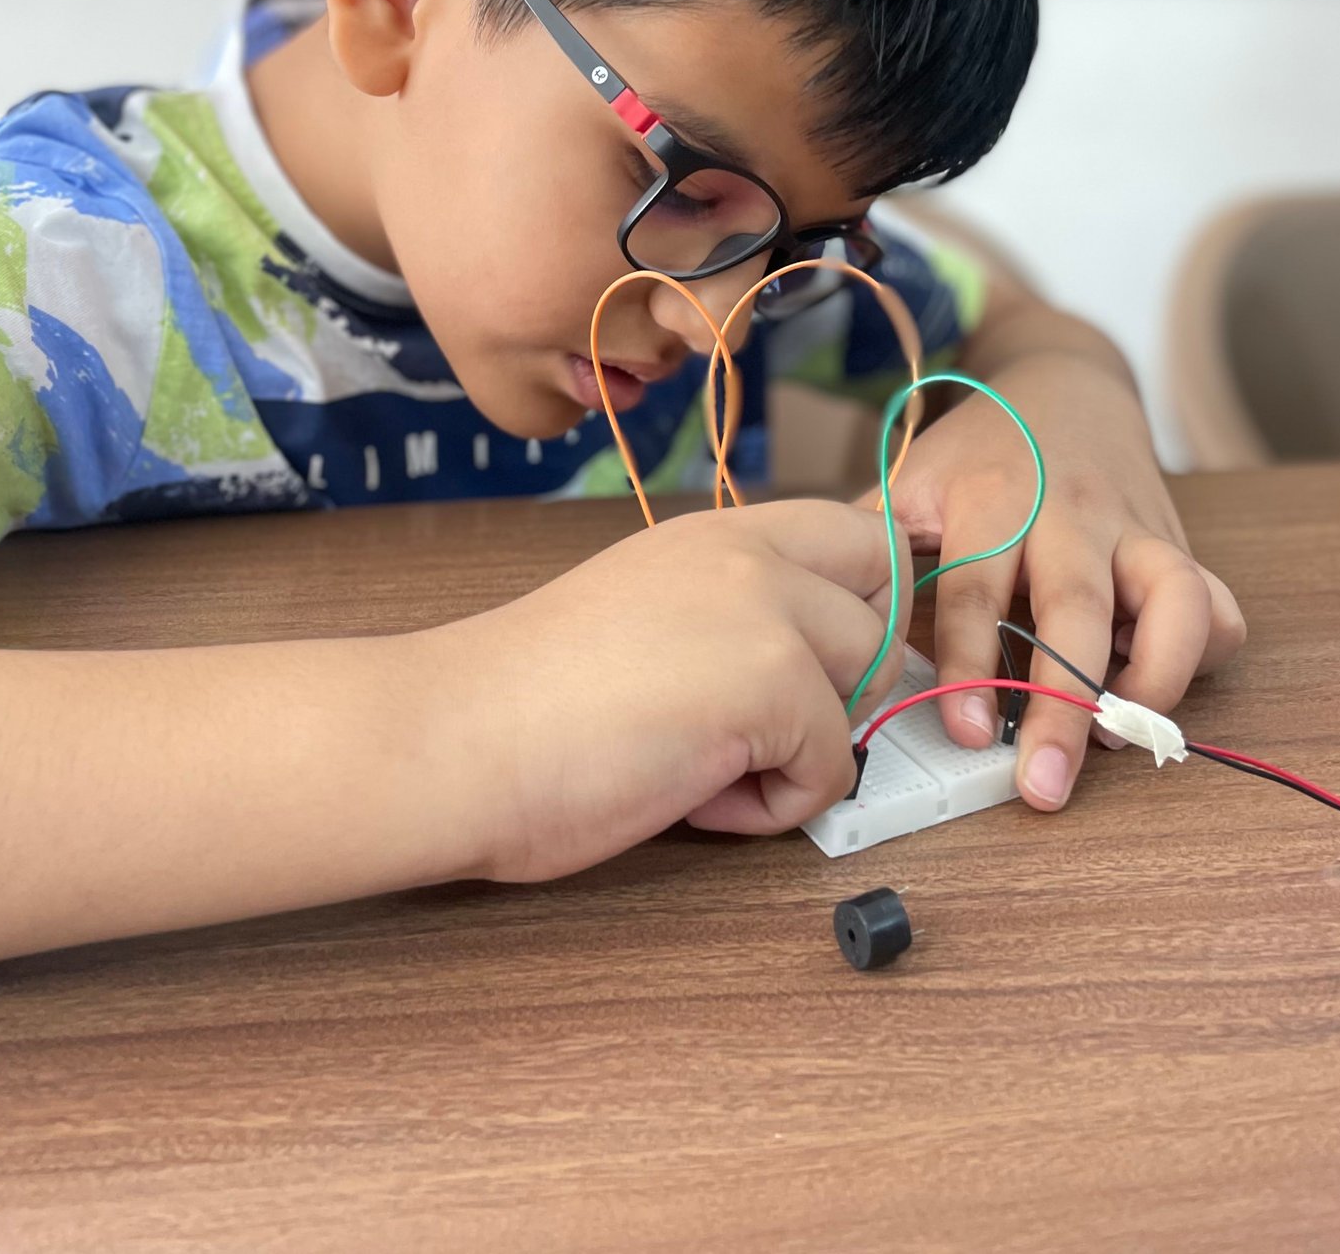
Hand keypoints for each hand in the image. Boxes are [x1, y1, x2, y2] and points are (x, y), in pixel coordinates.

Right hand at [425, 498, 909, 881]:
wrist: (453, 737)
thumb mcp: (647, 614)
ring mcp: (766, 612)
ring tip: (709, 766)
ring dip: (808, 745)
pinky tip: (690, 796)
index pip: (859, 531)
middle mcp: (751, 554)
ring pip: (870, 687)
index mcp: (717, 533)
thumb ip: (728, 616)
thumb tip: (811, 668)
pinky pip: (832, 768)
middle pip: (886, 601)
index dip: (865, 604)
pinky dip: (771, 808)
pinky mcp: (772, 683)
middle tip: (770, 725)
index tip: (824, 665)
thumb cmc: (524, 702)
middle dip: (854, 676)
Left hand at [865, 351, 1244, 812]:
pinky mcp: (1178, 543)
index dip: (969, 663)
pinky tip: (1157, 687)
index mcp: (991, 499)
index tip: (966, 732)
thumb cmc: (977, 452)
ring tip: (1123, 739)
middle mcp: (1069, 512)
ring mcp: (1133, 527)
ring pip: (1176, 598)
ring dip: (1158, 677)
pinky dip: (1203, 653)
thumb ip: (872, 554)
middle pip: (1076, 611)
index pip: (977, 589)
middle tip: (1044, 784)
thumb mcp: (911, 481)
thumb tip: (833, 640)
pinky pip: (1218, 603)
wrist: (1060, 379)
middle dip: (1064, 704)